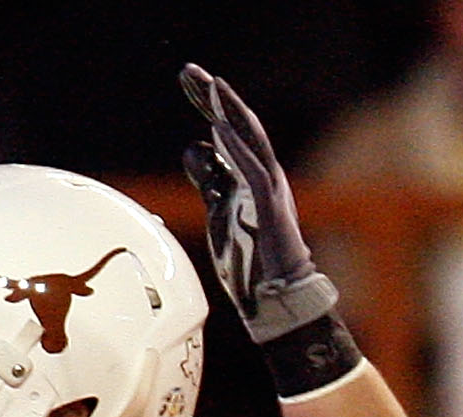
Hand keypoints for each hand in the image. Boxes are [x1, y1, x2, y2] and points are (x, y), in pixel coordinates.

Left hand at [180, 65, 338, 347]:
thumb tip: (194, 147)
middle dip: (212, 98)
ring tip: (208, 87)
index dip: (206, 105)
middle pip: (236, 125)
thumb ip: (211, 180)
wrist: (274, 297)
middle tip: (189, 72)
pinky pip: (253, 171)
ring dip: (227, 112)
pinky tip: (219, 129)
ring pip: (249, 140)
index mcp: (247, 175)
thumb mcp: (220, 211)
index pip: (225, 131)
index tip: (187, 81)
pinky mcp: (270, 207)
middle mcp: (260, 174)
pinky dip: (237, 148)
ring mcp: (267, 189)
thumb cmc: (251, 259)